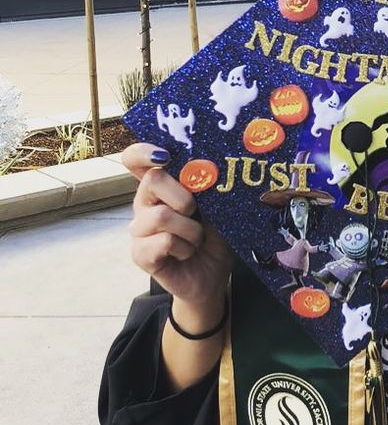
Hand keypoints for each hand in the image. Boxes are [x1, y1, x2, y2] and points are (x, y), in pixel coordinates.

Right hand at [123, 143, 232, 308]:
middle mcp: (144, 202)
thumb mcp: (216, 204)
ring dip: (191, 230)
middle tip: (197, 213)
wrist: (213, 273)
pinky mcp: (140, 254)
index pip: (135, 158)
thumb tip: (209, 164)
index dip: (144, 151)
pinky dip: (184, 247)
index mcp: (160, 184)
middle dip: (186, 197)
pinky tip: (186, 252)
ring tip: (197, 239)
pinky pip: (163, 241)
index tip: (165, 155)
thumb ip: (207, 183)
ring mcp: (139, 228)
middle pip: (153, 180)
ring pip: (162, 216)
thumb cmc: (214, 234)